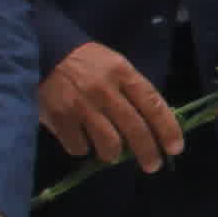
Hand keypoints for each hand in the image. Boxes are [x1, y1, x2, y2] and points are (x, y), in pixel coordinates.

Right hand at [36, 39, 183, 169]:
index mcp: (122, 72)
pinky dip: (83, 148)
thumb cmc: (84, 62)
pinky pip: (80, 147)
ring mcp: (81, 105)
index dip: (167, 129)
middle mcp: (104, 89)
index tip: (175, 148)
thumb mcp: (114, 65)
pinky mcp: (60, 118)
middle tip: (153, 165)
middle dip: (148, 152)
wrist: (42, 51)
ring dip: (113, 153)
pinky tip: (80, 138)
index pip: (152, 104)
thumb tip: (153, 126)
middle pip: (135, 129)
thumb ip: (131, 91)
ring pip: (110, 145)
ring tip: (111, 152)